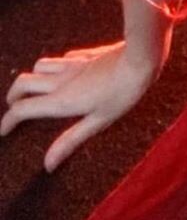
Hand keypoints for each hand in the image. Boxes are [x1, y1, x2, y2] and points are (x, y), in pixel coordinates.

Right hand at [1, 41, 160, 171]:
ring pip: (39, 65)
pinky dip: (52, 67)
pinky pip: (60, 59)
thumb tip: (47, 164)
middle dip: (13, 96)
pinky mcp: (84, 54)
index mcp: (61, 100)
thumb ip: (71, 140)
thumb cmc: (123, 93)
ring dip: (31, 78)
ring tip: (35, 91)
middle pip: (23, 82)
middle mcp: (61, 80)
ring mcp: (72, 64)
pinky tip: (63, 73)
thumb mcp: (99, 122)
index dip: (8, 120)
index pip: (24, 109)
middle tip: (14, 109)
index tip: (3, 131)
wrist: (140, 56)